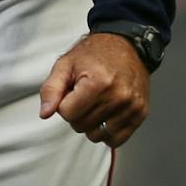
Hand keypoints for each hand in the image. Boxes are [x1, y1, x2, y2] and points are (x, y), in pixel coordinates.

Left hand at [38, 32, 151, 147]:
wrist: (126, 46)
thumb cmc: (94, 54)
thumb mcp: (65, 65)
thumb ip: (51, 89)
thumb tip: (45, 113)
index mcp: (97, 83)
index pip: (67, 113)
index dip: (63, 104)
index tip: (70, 92)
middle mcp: (118, 97)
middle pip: (81, 125)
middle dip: (76, 113)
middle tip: (82, 96)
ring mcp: (131, 107)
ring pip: (97, 136)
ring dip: (90, 124)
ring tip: (94, 105)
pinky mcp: (140, 114)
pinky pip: (117, 140)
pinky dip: (107, 133)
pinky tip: (104, 117)